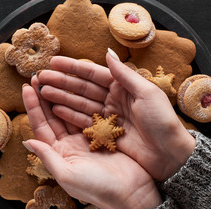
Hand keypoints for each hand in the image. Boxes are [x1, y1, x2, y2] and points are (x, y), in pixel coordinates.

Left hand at [22, 83, 161, 208]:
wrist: (130, 192)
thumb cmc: (97, 188)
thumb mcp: (68, 175)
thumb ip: (48, 158)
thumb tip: (27, 141)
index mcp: (59, 154)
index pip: (41, 127)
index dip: (33, 107)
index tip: (27, 88)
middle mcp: (69, 145)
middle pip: (52, 116)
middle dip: (44, 97)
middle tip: (39, 76)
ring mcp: (85, 139)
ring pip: (69, 112)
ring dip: (61, 95)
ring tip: (54, 77)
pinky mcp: (101, 135)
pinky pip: (87, 114)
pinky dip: (81, 101)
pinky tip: (77, 87)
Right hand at [35, 51, 195, 180]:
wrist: (170, 154)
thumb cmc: (162, 121)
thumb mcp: (147, 93)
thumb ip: (124, 74)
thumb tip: (107, 52)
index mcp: (123, 86)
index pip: (93, 73)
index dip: (72, 67)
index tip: (53, 63)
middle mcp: (113, 98)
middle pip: (82, 88)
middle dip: (61, 82)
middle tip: (41, 78)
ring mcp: (107, 116)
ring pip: (80, 103)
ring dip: (61, 97)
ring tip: (43, 92)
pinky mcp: (104, 132)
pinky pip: (84, 120)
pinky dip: (70, 115)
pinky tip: (56, 110)